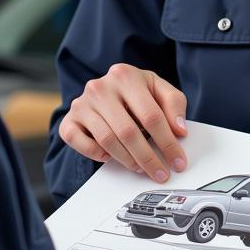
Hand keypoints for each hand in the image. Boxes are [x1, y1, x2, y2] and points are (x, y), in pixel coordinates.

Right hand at [58, 63, 187, 181]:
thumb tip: (179, 130)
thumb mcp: (158, 89)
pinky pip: (80, 143)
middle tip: (161, 174)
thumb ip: (173, 104)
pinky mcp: (69, 119)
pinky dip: (97, 154)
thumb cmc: (134, 92)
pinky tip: (110, 156)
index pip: (151, 115)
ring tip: (141, 168)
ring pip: (107, 140)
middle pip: (128, 131)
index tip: (178, 161)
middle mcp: (100, 87)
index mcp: (125, 75)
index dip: (167, 142)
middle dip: (148, 158)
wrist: (106, 89)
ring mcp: (82, 103)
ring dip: (128, 160)